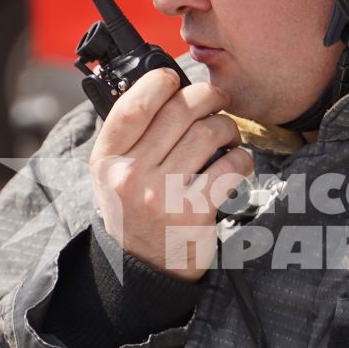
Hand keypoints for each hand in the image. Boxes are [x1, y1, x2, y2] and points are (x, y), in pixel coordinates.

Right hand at [90, 69, 251, 279]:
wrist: (144, 267)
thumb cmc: (135, 210)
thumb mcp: (114, 174)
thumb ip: (130, 136)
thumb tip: (166, 88)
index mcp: (107, 160)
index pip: (133, 106)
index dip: (159, 82)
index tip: (174, 79)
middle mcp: (130, 175)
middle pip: (178, 112)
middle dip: (207, 97)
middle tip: (217, 100)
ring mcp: (162, 194)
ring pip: (208, 133)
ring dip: (227, 127)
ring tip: (227, 135)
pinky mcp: (194, 211)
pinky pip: (229, 165)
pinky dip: (241, 158)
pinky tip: (236, 161)